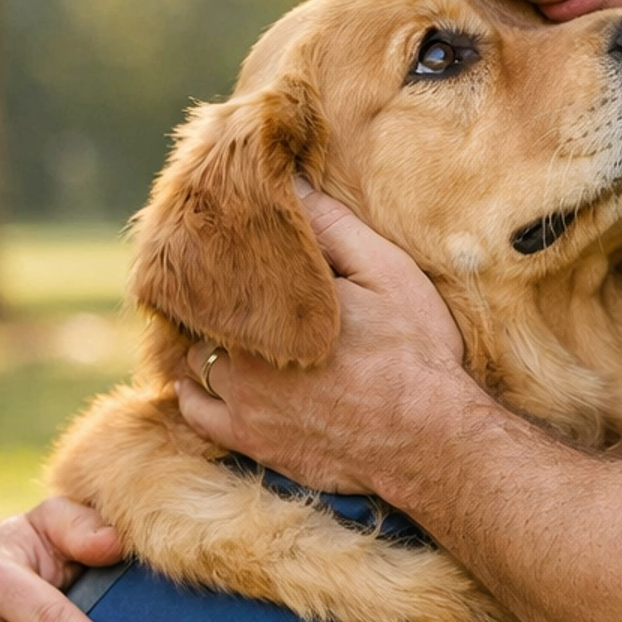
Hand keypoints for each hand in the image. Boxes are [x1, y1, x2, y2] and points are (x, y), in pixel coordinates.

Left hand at [176, 188, 468, 494]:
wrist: (430, 439)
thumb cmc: (414, 350)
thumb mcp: (384, 271)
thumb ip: (331, 225)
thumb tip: (289, 179)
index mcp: (271, 307)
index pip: (216, 270)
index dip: (217, 259)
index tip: (226, 250)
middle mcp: (244, 354)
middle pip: (198, 315)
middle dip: (209, 302)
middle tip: (226, 291)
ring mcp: (243, 403)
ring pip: (191, 361)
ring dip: (201, 344)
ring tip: (222, 331)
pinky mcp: (252, 442)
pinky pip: (196, 413)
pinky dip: (195, 393)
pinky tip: (208, 381)